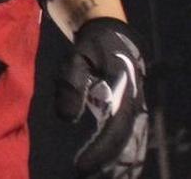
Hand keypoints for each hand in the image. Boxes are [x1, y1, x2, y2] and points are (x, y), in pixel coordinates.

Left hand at [56, 18, 147, 177]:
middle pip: (127, 146)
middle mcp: (134, 107)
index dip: (99, 153)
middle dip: (110, 167)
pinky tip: (118, 173)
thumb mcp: (78, 57)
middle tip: (86, 178)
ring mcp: (136, 111)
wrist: (113, 37)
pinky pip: (133, 141)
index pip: (113, 132)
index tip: (80, 167)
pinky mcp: (133, 114)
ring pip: (134, 148)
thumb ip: (72, 85)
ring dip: (121, 167)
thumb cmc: (92, 47)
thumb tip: (66, 119)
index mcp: (123, 95)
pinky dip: (127, 159)